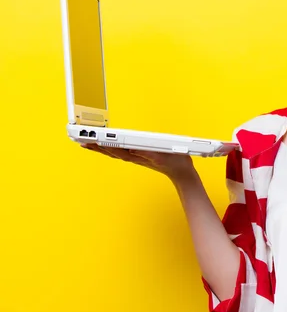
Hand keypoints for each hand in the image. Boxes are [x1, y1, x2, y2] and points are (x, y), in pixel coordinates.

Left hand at [81, 143, 196, 181]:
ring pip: (113, 152)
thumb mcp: (163, 157)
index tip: (90, 139)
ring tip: (86, 143)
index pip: (116, 149)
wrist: (181, 172)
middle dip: (95, 145)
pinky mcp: (138, 156)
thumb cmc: (174, 163)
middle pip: (110, 150)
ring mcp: (135, 157)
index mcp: (138, 155)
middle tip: (80, 140)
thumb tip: (132, 149)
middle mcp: (134, 157)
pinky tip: (104, 146)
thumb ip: (148, 153)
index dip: (102, 143)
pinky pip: (119, 152)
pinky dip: (109, 148)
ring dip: (99, 147)